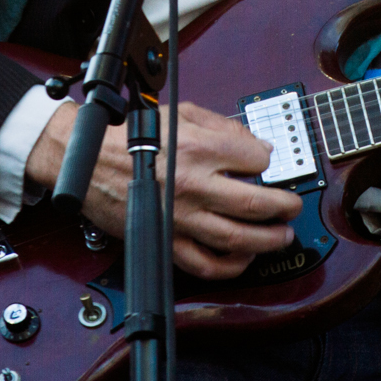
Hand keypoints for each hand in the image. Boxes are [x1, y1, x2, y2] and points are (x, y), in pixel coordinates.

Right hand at [25, 100, 302, 279]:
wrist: (88, 163)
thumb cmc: (132, 137)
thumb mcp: (182, 113)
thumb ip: (223, 127)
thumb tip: (259, 147)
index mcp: (199, 148)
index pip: (257, 160)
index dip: (269, 162)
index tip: (269, 165)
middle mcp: (194, 186)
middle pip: (257, 204)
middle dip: (286, 207)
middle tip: (293, 206)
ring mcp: (181, 218)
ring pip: (239, 239)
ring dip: (269, 240)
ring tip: (282, 236)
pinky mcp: (166, 241)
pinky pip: (206, 264)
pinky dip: (231, 266)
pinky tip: (245, 257)